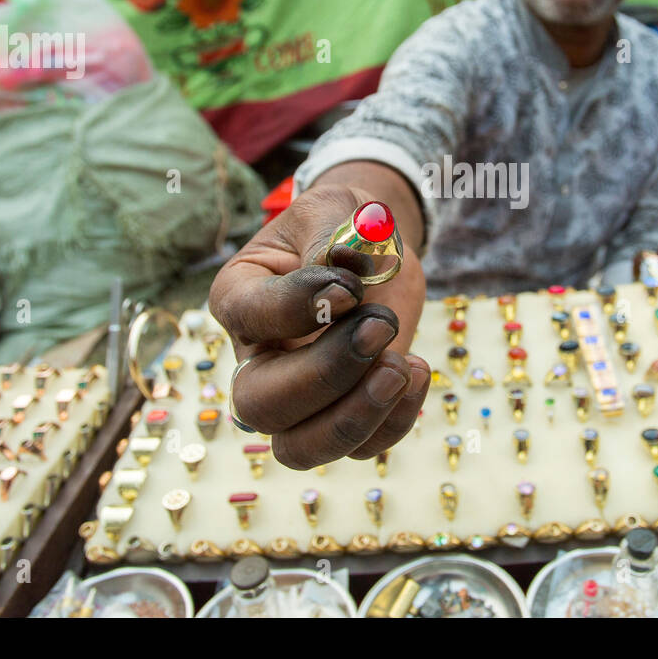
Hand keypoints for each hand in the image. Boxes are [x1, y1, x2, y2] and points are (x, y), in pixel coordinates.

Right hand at [209, 185, 428, 468]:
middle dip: (325, 376)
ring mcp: (297, 397)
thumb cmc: (343, 227)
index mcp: (239, 297)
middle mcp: (257, 358)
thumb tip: (339, 277)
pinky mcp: (343, 413)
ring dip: (356, 419)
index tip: (351, 286)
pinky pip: (358, 449)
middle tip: (381, 327)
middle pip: (259, 405)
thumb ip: (332, 237)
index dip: (299, 307)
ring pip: (299, 449)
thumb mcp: (335, 209)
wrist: (372, 252)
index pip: (249, 316)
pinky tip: (418, 369)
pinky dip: (394, 422)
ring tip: (404, 366)